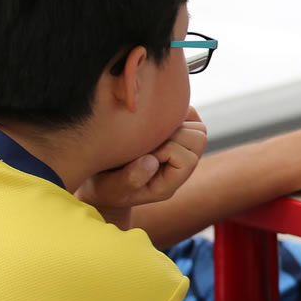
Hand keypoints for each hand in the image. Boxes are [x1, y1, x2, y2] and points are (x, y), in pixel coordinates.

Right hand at [78, 108, 207, 211]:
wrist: (102, 180)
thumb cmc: (105, 186)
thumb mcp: (112, 188)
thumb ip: (130, 179)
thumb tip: (151, 161)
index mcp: (169, 183)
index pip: (188, 160)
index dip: (167, 149)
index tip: (143, 151)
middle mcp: (179, 166)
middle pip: (198, 140)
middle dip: (173, 134)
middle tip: (147, 137)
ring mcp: (179, 149)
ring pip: (198, 127)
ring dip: (174, 123)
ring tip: (149, 130)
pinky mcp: (174, 133)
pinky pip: (189, 114)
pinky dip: (174, 112)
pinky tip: (151, 119)